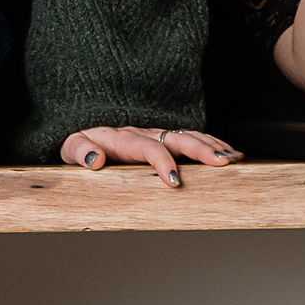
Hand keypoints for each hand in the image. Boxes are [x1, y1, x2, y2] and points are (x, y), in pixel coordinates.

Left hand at [60, 126, 236, 186]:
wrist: (85, 124)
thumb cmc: (80, 141)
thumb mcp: (71, 145)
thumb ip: (81, 150)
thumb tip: (95, 160)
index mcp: (124, 138)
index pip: (149, 148)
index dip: (163, 162)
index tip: (174, 181)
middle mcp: (146, 132)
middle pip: (179, 138)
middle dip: (202, 150)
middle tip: (221, 163)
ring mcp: (158, 133)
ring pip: (190, 136)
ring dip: (213, 146)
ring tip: (232, 158)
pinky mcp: (166, 137)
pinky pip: (193, 137)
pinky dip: (214, 143)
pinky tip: (231, 153)